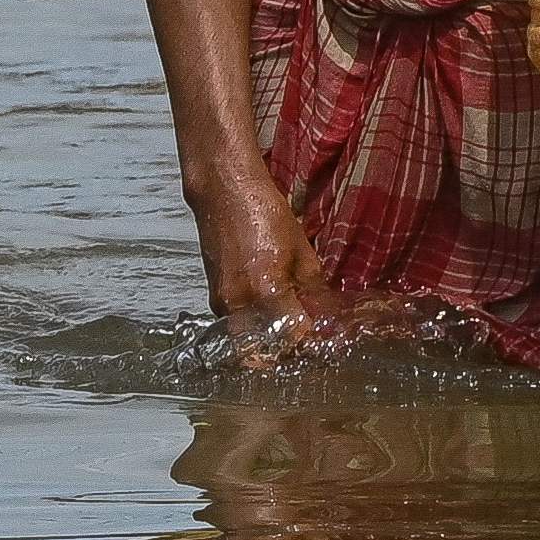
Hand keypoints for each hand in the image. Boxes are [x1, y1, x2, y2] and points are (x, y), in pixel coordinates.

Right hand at [191, 179, 333, 345]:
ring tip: (290, 321)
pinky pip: (237, 323)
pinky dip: (255, 324)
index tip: (323, 337)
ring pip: (250, 340)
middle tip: (306, 336)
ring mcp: (221, 303)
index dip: (312, 342)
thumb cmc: (264, 212)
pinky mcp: (214, 296)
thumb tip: (325, 318)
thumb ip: (314, 292)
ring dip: (271, 338)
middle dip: (288, 348)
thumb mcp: (302, 252)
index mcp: (265, 293)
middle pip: (267, 349)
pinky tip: (271, 307)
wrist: (223, 189)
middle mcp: (238, 304)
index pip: (294, 339)